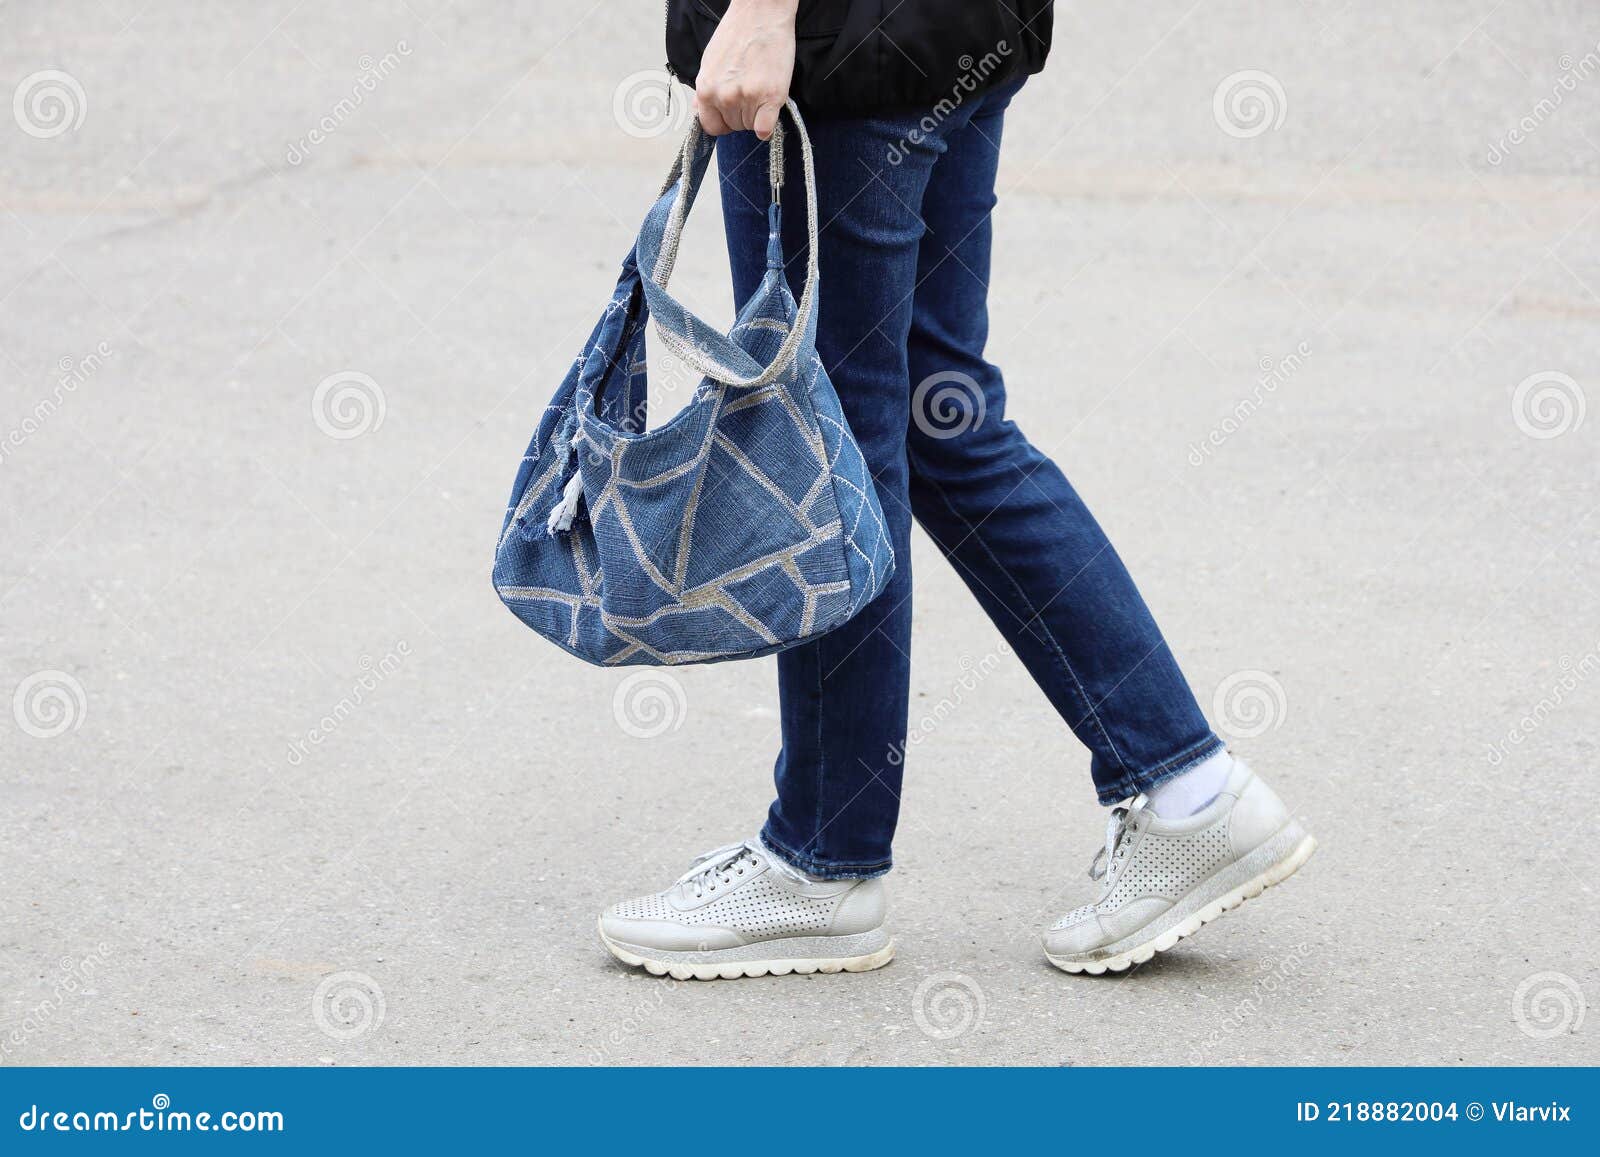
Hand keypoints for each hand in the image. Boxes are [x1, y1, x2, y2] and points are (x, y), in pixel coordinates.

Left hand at [693, 0, 796, 138]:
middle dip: (743, 114)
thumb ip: (705, 90)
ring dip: (757, 115)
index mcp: (706, 89)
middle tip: (751, 91)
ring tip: (760, 89)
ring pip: (750, 127)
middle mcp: (723, 96)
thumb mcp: (710, 62)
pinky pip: (765, 129)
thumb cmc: (737, 33)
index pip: (711, 126)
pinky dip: (768, 126)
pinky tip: (770, 110)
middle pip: (734, 126)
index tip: (732, 115)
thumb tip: (699, 110)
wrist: (761, 13)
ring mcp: (746, 97)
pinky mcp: (769, 97)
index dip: (723, 123)